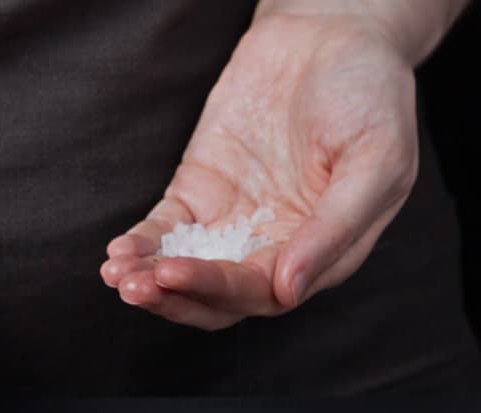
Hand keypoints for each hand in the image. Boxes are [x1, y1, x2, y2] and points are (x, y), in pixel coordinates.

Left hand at [100, 12, 418, 328]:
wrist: (329, 35)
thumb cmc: (370, 95)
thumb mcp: (376, 159)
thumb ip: (336, 228)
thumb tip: (289, 291)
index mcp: (321, 253)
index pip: (262, 293)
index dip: (217, 289)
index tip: (177, 274)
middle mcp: (273, 247)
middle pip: (216, 297)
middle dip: (174, 296)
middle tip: (136, 288)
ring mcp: (232, 223)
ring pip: (184, 272)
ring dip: (149, 282)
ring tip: (117, 274)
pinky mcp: (198, 194)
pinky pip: (165, 232)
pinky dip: (141, 244)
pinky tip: (119, 251)